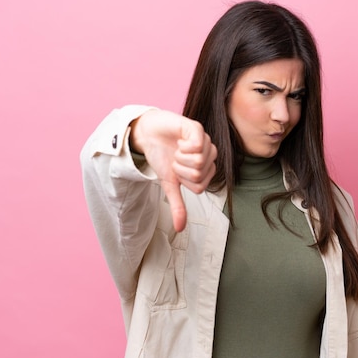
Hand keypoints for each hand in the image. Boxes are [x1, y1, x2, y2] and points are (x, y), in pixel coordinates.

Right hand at [130, 109, 217, 231]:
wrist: (148, 135)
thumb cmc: (161, 157)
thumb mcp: (169, 185)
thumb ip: (178, 205)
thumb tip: (180, 229)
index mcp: (206, 169)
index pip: (200, 186)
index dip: (183, 181)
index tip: (176, 171)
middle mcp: (209, 155)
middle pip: (199, 174)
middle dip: (181, 169)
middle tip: (175, 158)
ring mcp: (205, 141)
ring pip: (198, 161)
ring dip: (180, 158)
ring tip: (177, 149)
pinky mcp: (197, 129)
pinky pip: (197, 145)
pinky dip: (183, 146)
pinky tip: (180, 141)